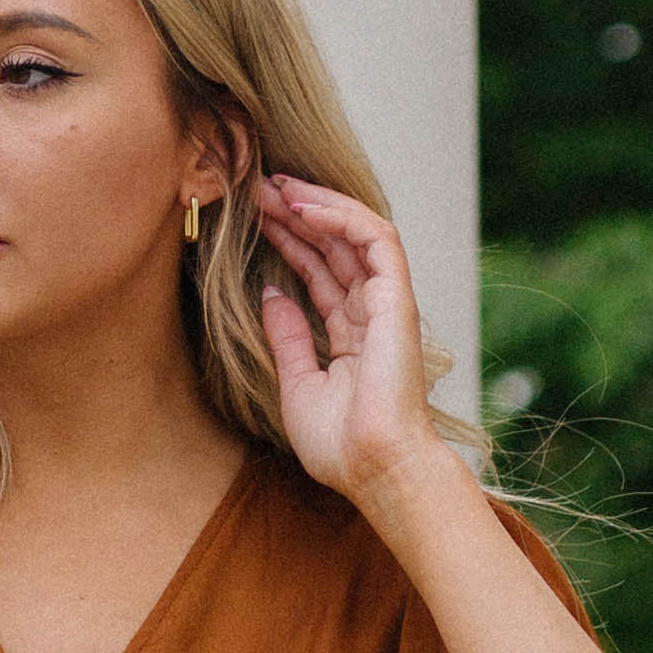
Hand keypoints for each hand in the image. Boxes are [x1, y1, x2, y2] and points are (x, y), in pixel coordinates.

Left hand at [254, 175, 441, 508]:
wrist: (375, 467)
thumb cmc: (340, 445)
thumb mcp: (298, 385)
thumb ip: (288, 337)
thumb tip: (271, 293)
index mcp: (353, 336)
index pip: (321, 273)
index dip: (290, 241)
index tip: (255, 217)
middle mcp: (372, 314)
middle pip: (334, 248)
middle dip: (297, 213)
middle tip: (257, 186)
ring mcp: (387, 304)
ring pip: (356, 234)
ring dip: (316, 205)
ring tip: (275, 186)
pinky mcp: (397, 299)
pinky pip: (374, 241)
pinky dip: (341, 218)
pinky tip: (303, 207)